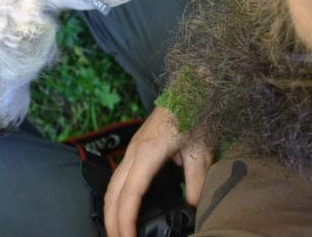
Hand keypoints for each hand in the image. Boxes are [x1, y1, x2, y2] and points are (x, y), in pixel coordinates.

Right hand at [104, 106, 211, 236]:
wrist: (190, 88)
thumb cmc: (195, 115)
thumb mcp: (201, 151)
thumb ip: (196, 182)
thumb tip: (192, 208)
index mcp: (147, 153)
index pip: (130, 194)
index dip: (126, 220)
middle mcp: (133, 152)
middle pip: (113, 194)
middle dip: (112, 222)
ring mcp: (131, 150)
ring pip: (112, 187)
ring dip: (110, 212)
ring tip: (117, 233)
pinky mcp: (135, 150)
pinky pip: (117, 179)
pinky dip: (115, 199)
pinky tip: (121, 211)